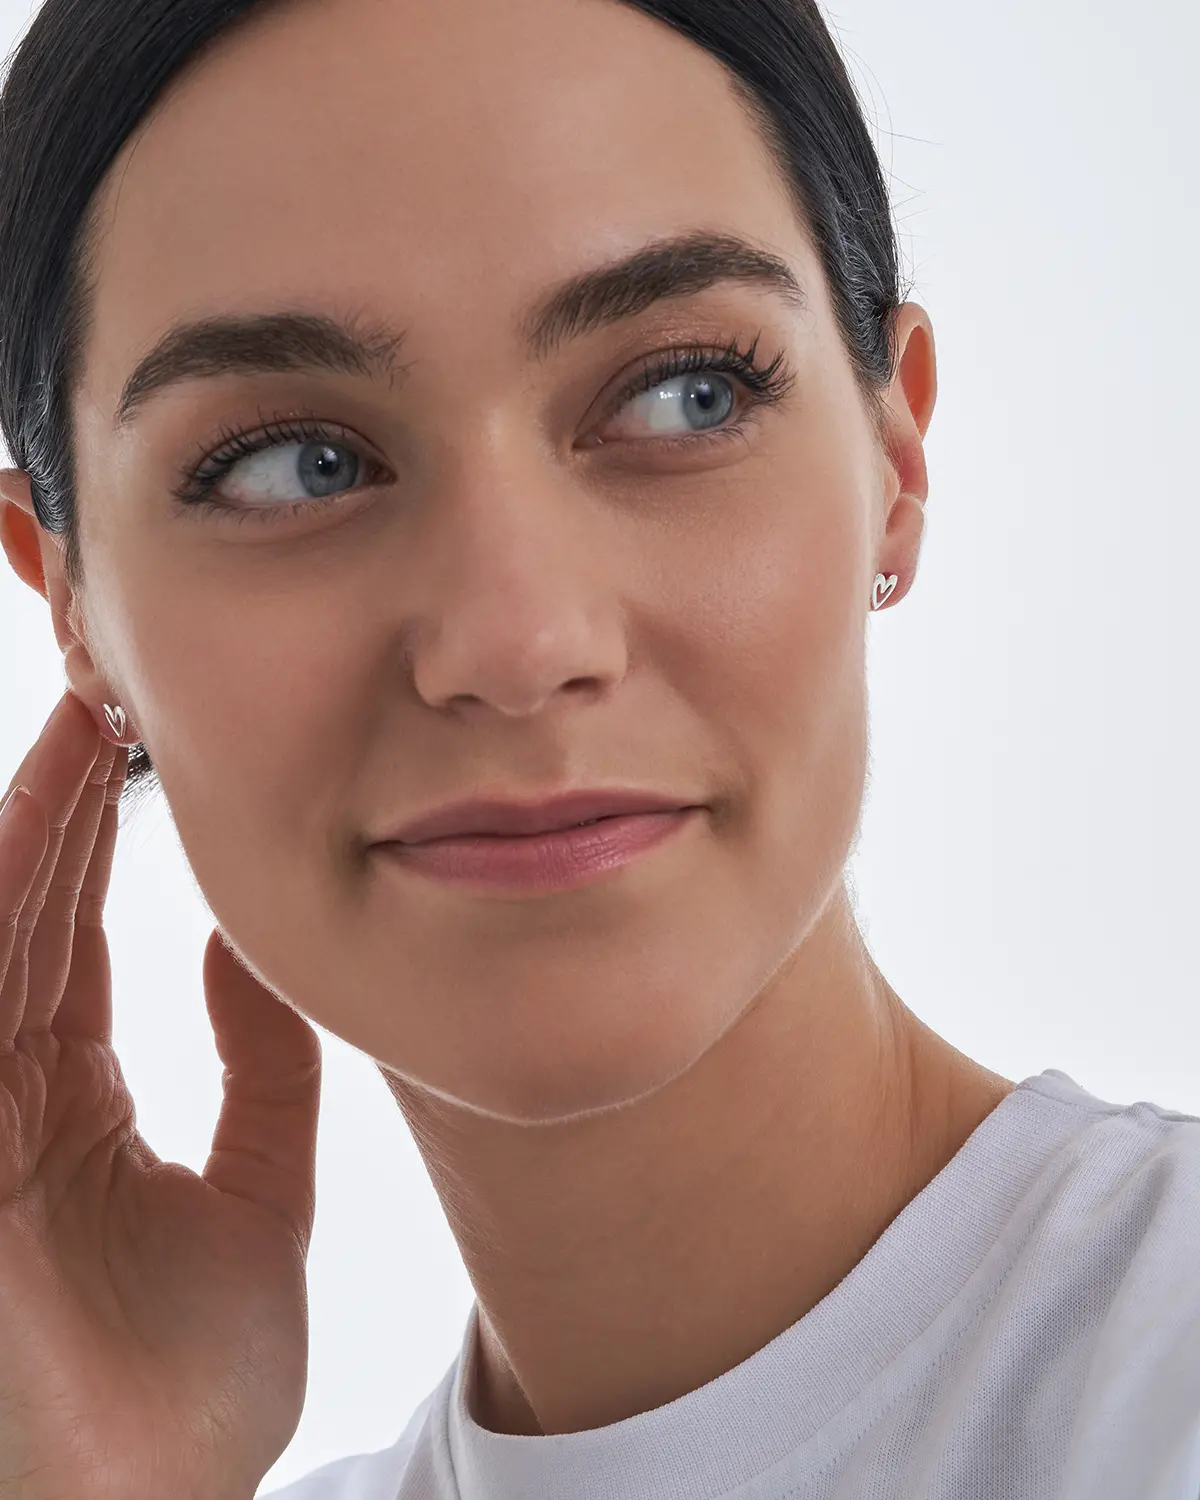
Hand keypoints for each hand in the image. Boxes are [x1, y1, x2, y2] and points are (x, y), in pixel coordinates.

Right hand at [0, 692, 321, 1499]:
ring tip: (84, 721)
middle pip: (25, 909)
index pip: (68, 930)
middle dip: (60, 799)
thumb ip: (262, 1068)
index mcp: (65, 1102)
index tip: (139, 741)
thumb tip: (263, 944)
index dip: (96, 833)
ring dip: (32, 825)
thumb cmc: (185, 1393)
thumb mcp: (258, 1196)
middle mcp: (4, 1091)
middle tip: (110, 691)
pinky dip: (10, 895)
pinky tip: (42, 815)